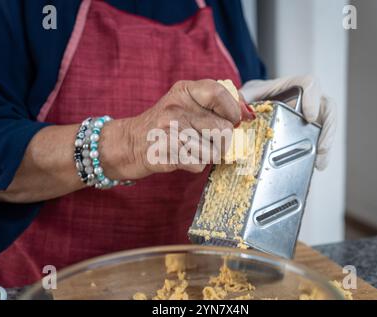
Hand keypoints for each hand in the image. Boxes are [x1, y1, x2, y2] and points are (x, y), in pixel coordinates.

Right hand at [117, 79, 253, 178]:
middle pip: (223, 129)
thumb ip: (214, 103)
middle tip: (209, 140)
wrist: (129, 143)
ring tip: (191, 148)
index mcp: (183, 91)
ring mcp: (170, 131)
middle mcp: (176, 108)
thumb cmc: (163, 124)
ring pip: (214, 151)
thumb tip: (247, 113)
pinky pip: (199, 164)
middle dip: (223, 140)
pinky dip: (194, 165)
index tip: (234, 119)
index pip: (220, 93)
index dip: (234, 110)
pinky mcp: (167, 154)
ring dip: (208, 155)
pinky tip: (181, 157)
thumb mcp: (184, 103)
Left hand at [240, 75, 336, 169]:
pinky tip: (315, 166)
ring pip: (325, 125)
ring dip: (325, 144)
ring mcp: (306, 116)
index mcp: (288, 86)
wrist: (246, 109)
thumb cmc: (247, 99)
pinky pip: (317, 140)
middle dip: (328, 128)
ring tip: (319, 163)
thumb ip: (239, 101)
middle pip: (326, 106)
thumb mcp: (242, 97)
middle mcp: (302, 99)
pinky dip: (318, 154)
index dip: (313, 97)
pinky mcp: (306, 131)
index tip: (310, 117)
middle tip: (321, 148)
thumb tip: (236, 110)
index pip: (308, 84)